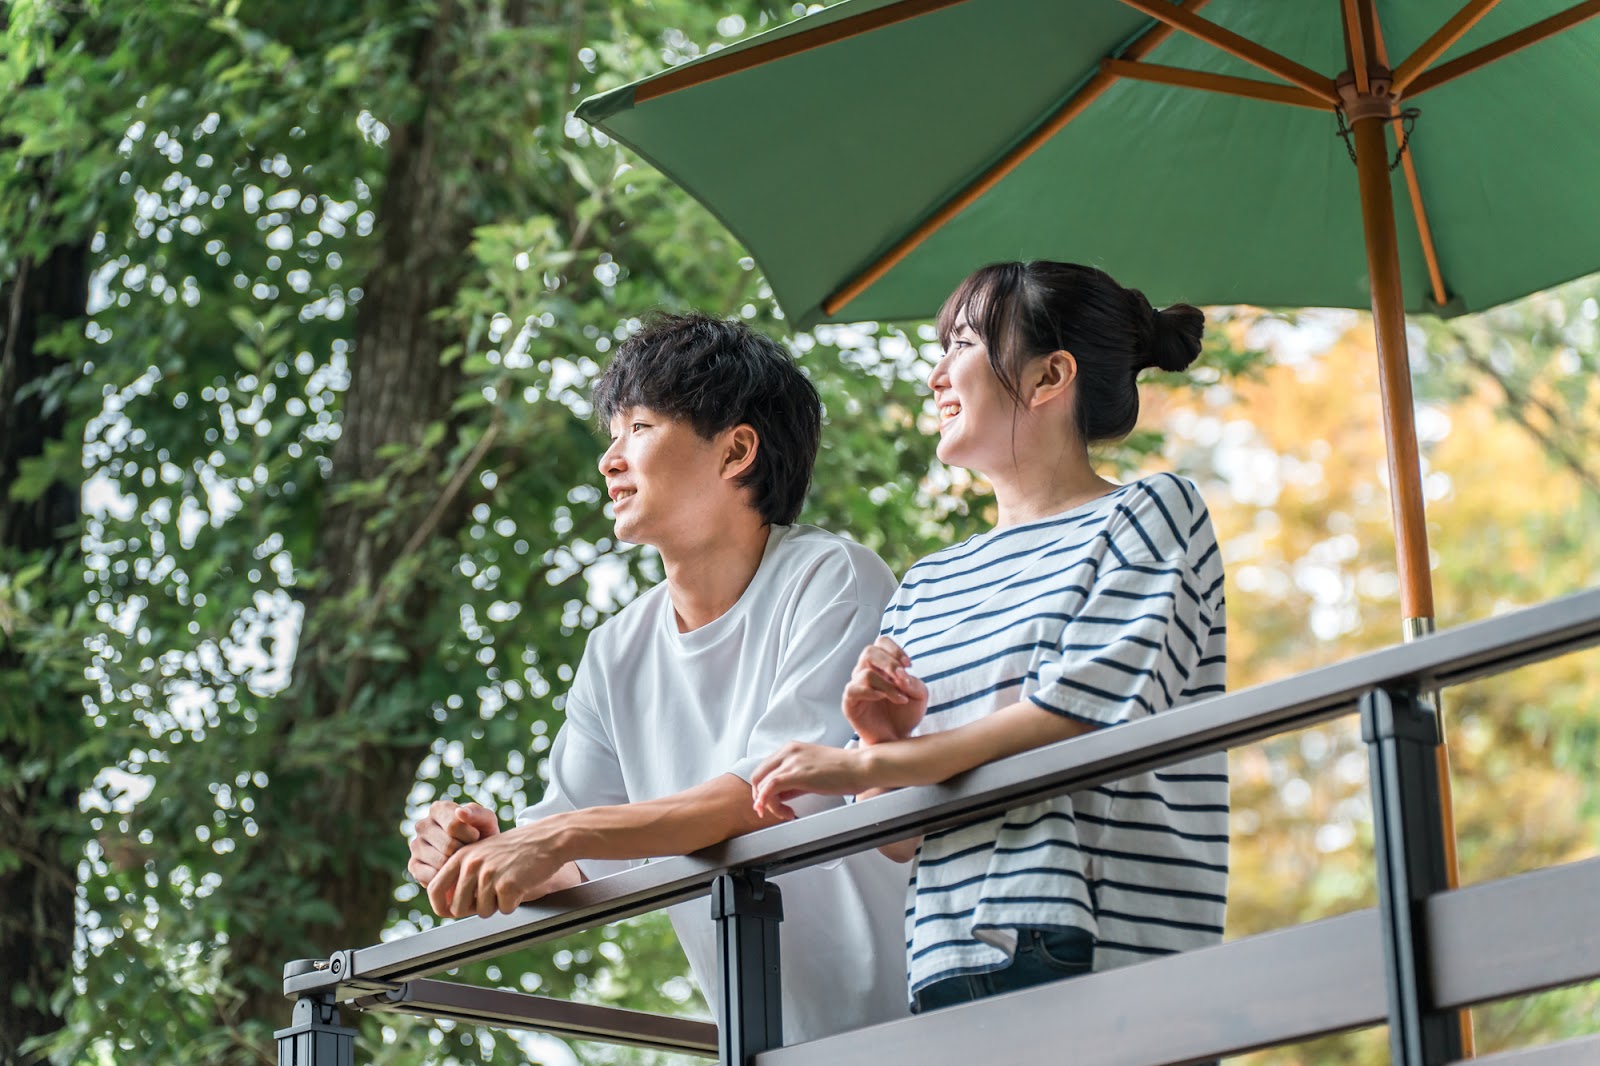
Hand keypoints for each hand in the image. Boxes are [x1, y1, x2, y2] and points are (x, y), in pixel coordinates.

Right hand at [408, 800, 499, 887]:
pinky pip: (431, 876)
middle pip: (448, 845)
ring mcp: (416, 845)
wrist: (478, 859)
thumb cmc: (483, 836)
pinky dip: (446, 877)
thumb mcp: (487, 822)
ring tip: (462, 860)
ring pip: (440, 861)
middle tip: (469, 851)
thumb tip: (460, 812)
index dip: (471, 835)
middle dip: (465, 852)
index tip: (477, 837)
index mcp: (438, 809)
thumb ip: (477, 813)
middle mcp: (422, 825)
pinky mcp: (413, 865)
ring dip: (457, 865)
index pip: (453, 825)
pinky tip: (453, 872)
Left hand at [427, 821, 570, 918]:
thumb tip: (449, 907)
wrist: (548, 838)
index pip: (434, 888)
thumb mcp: (483, 853)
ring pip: (483, 911)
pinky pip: (505, 909)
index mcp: (461, 856)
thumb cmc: (517, 849)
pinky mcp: (507, 884)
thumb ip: (464, 874)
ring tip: (509, 883)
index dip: (440, 906)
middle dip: (474, 909)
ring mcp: (489, 874)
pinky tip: (521, 884)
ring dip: (498, 904)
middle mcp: (471, 865)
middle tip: (492, 895)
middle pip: (458, 908)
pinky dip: (514, 903)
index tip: (449, 913)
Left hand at [750, 742, 870, 820]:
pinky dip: (769, 802)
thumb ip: (792, 782)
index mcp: (791, 748)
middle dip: (761, 797)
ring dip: (769, 803)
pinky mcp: (796, 773)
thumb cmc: (842, 770)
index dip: (763, 789)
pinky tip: (783, 812)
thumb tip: (779, 795)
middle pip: (758, 776)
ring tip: (786, 813)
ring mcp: (791, 761)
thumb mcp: (811, 772)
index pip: (764, 769)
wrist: (860, 767)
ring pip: (763, 783)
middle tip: (773, 811)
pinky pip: (771, 788)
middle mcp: (788, 751)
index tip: (770, 803)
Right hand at [843, 637, 927, 744]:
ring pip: (866, 673)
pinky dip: (870, 692)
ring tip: (901, 699)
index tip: (909, 665)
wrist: (897, 740)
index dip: (894, 649)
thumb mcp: (919, 696)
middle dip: (889, 662)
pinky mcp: (849, 703)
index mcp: (881, 665)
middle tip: (903, 677)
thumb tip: (901, 677)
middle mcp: (866, 672)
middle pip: (869, 651)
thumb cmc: (906, 715)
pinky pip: (853, 689)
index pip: (881, 643)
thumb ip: (913, 682)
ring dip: (887, 685)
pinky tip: (883, 699)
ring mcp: (856, 686)